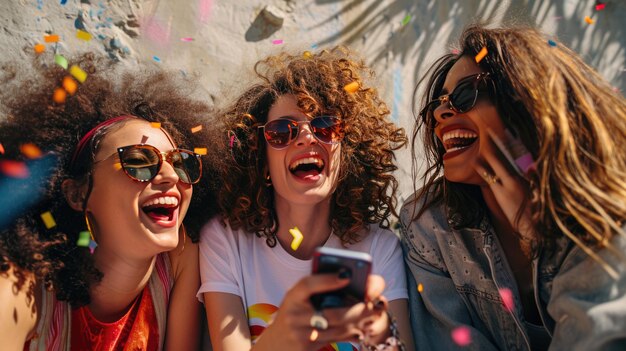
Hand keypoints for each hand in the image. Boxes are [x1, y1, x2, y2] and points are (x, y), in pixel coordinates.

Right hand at [253, 274, 387, 350]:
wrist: (274, 345)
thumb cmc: (292, 315)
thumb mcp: (297, 298)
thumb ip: (316, 288)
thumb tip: (348, 279)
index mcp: (293, 296)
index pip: (307, 285)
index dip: (326, 280)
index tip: (346, 276)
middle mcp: (294, 314)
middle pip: (333, 313)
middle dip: (359, 309)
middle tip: (375, 303)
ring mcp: (301, 333)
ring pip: (338, 328)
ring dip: (359, 322)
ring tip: (373, 314)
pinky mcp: (308, 346)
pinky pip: (335, 339)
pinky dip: (351, 334)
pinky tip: (360, 329)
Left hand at [473, 128, 534, 239]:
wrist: (530, 226)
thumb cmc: (530, 208)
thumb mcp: (533, 190)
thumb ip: (530, 177)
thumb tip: (531, 165)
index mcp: (527, 175)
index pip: (518, 154)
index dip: (511, 142)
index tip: (504, 131)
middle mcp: (519, 177)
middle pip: (506, 154)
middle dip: (498, 141)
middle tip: (489, 128)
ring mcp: (509, 184)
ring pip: (497, 163)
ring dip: (489, 151)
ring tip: (481, 140)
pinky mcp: (500, 193)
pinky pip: (489, 177)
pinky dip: (482, 168)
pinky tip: (475, 161)